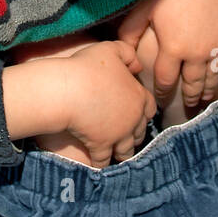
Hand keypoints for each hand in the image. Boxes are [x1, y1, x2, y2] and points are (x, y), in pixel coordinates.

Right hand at [55, 41, 157, 167]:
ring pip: (125, 150)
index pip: (149, 108)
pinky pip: (103, 161)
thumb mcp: (111, 49)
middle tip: (127, 136)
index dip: (143, 111)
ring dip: (122, 152)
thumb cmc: (88, 67)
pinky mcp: (101, 146)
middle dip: (134, 134)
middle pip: (139, 131)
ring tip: (117, 155)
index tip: (139, 114)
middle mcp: (132, 119)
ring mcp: (118, 135)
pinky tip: (97, 166)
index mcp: (138, 97)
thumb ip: (127, 54)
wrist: (68, 90)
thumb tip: (137, 66)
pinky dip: (101, 164)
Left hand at [116, 0, 217, 108]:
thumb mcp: (143, 9)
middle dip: (188, 100)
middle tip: (184, 110)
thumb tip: (121, 54)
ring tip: (202, 103)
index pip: (166, 81)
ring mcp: (217, 48)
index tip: (160, 102)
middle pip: (192, 86)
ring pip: (212, 81)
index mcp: (173, 47)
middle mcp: (196, 53)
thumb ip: (130, 34)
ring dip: (207, 94)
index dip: (162, 94)